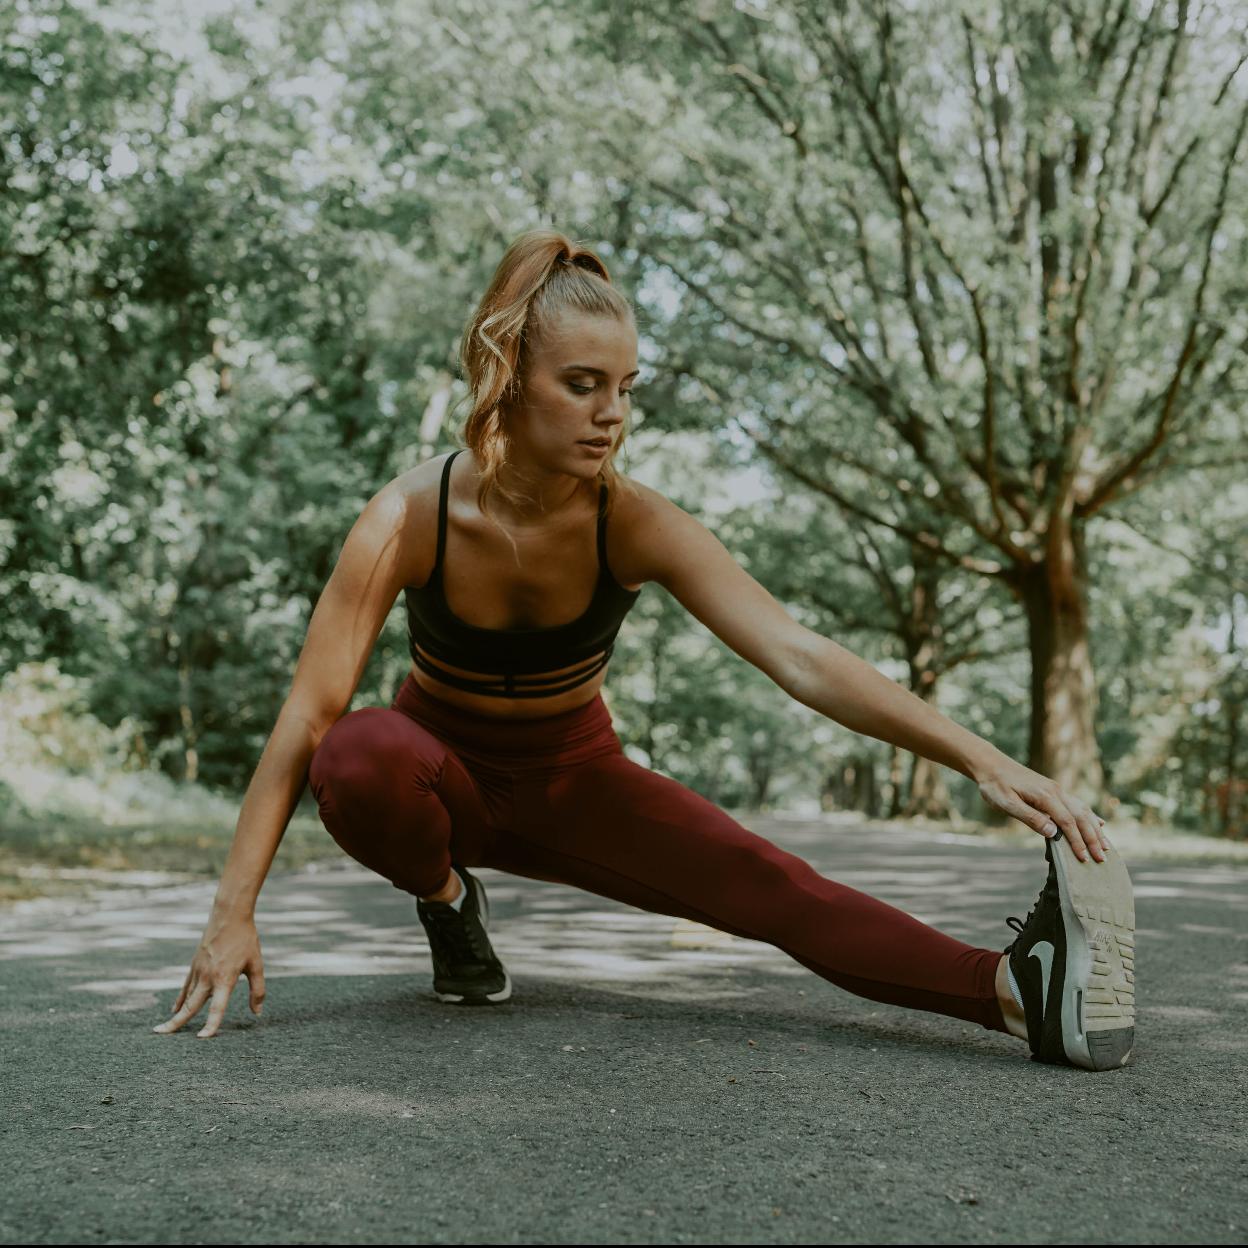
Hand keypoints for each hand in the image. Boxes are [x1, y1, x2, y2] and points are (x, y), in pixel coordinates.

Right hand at [152, 912, 265, 1037]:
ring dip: (176, 1013)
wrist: (229, 915)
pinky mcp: (195, 964)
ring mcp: (198, 970)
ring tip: (164, 1029)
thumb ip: (257, 990)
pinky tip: (175, 1009)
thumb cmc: (246, 939)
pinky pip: (186, 986)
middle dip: (176, 1022)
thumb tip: (257, 1013)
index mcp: (224, 978)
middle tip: (160, 1035)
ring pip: (186, 997)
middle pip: (191, 1005)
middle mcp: (208, 977)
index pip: (217, 1007)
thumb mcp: (257, 964)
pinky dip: (180, 998)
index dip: (211, 1024)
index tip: (202, 1038)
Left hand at [973, 753, 1108, 862]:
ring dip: (1095, 829)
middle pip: (1081, 817)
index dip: (1077, 841)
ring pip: (1083, 810)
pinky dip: (1090, 816)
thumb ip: (1030, 818)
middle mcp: (1056, 791)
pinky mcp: (1053, 790)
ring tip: (1106, 847)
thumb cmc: (995, 785)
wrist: (990, 765)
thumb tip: (1053, 833)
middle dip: (1093, 839)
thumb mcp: (1007, 804)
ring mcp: (1056, 789)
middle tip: (1102, 859)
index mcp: (1045, 795)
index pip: (1067, 822)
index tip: (1085, 858)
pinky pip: (1077, 804)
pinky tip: (1098, 823)